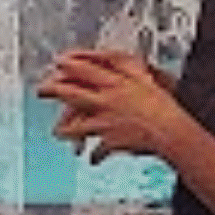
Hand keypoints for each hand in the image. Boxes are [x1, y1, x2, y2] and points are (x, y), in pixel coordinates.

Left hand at [46, 46, 193, 162]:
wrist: (173, 132)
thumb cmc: (164, 105)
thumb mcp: (147, 77)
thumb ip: (127, 66)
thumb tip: (110, 56)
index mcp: (117, 84)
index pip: (85, 69)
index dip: (69, 63)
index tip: (58, 61)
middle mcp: (106, 101)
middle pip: (70, 94)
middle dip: (52, 90)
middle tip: (41, 90)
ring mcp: (104, 122)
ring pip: (74, 126)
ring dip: (65, 130)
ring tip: (59, 131)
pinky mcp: (108, 141)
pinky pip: (96, 151)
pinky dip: (94, 156)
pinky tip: (91, 158)